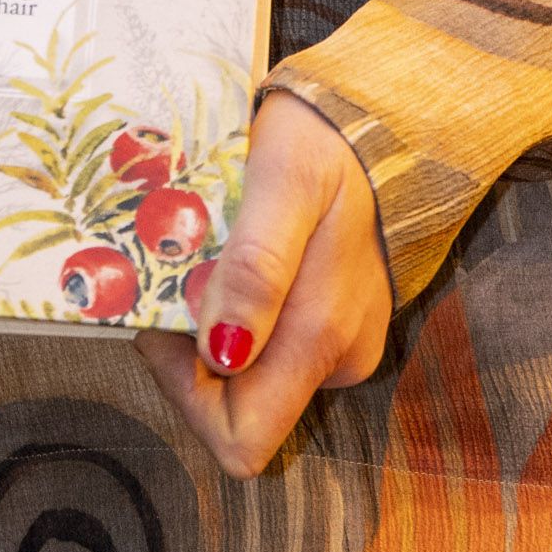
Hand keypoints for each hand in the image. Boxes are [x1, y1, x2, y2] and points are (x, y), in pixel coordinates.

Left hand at [135, 89, 389, 476]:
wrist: (384, 114)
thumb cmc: (327, 140)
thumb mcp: (286, 184)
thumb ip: (258, 269)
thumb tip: (223, 356)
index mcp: (323, 338)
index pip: (241, 437)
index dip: (186, 392)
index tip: (167, 319)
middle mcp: (335, 359)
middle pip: (235, 406)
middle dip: (189, 353)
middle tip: (180, 272)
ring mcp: (338, 342)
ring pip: (246, 371)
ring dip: (207, 323)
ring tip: (206, 250)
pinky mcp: (335, 320)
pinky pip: (267, 339)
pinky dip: (234, 306)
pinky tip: (231, 251)